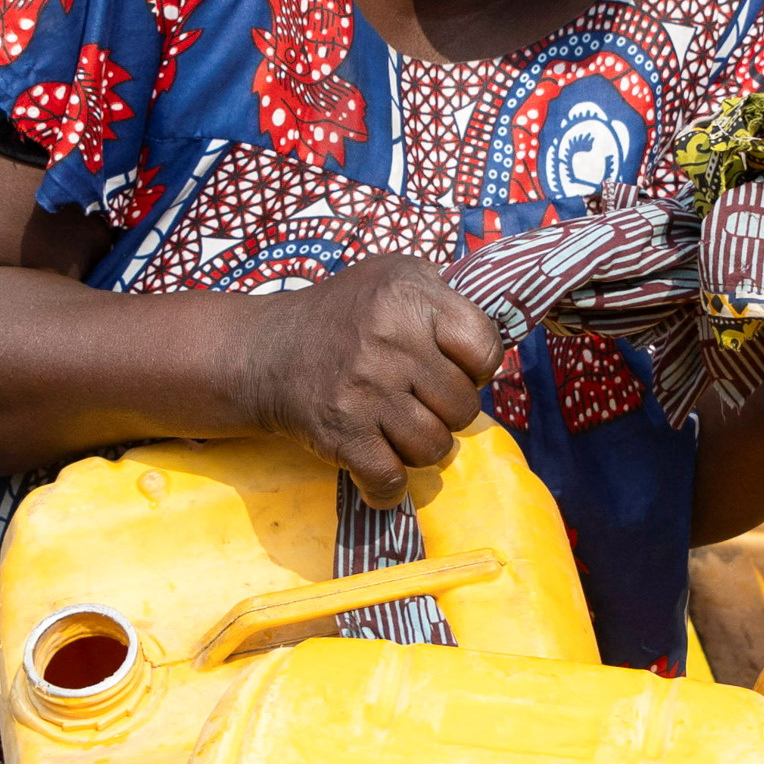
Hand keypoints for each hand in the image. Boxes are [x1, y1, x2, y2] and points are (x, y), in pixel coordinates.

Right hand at [241, 256, 506, 487]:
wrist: (266, 352)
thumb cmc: (345, 315)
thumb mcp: (396, 276)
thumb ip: (447, 296)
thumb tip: (496, 343)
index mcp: (410, 298)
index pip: (485, 349)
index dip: (478, 368)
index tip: (456, 369)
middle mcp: (389, 341)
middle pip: (463, 407)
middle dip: (448, 412)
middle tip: (421, 401)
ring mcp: (365, 390)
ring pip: (434, 448)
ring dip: (422, 447)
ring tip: (400, 429)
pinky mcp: (342, 433)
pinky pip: (391, 479)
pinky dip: (388, 486)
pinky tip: (378, 469)